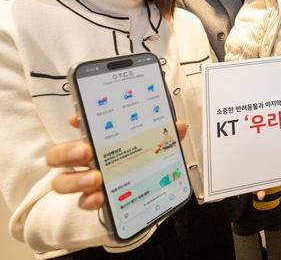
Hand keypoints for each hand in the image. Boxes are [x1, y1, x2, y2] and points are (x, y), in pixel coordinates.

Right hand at [46, 115, 187, 209]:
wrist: (143, 195)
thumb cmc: (141, 161)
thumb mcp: (154, 146)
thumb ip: (165, 136)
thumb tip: (179, 126)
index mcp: (98, 140)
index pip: (79, 128)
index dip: (76, 122)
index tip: (76, 119)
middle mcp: (85, 160)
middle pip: (59, 155)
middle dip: (68, 151)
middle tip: (86, 151)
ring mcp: (84, 181)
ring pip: (62, 181)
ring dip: (76, 179)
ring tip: (96, 179)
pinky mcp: (92, 199)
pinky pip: (82, 202)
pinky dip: (89, 200)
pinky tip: (99, 198)